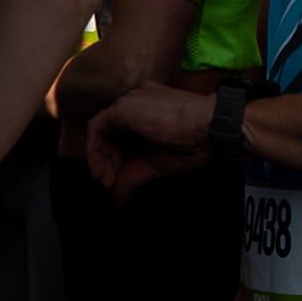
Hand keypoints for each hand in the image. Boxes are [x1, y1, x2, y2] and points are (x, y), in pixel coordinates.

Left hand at [87, 85, 214, 200]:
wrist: (206, 127)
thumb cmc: (193, 142)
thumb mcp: (157, 164)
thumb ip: (134, 175)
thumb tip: (119, 197)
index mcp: (148, 112)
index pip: (124, 137)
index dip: (117, 161)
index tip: (118, 182)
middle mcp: (136, 104)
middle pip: (112, 135)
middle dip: (108, 163)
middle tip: (110, 184)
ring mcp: (129, 103)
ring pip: (103, 132)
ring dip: (101, 159)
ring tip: (107, 181)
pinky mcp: (122, 107)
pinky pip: (97, 127)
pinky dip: (95, 150)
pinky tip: (100, 169)